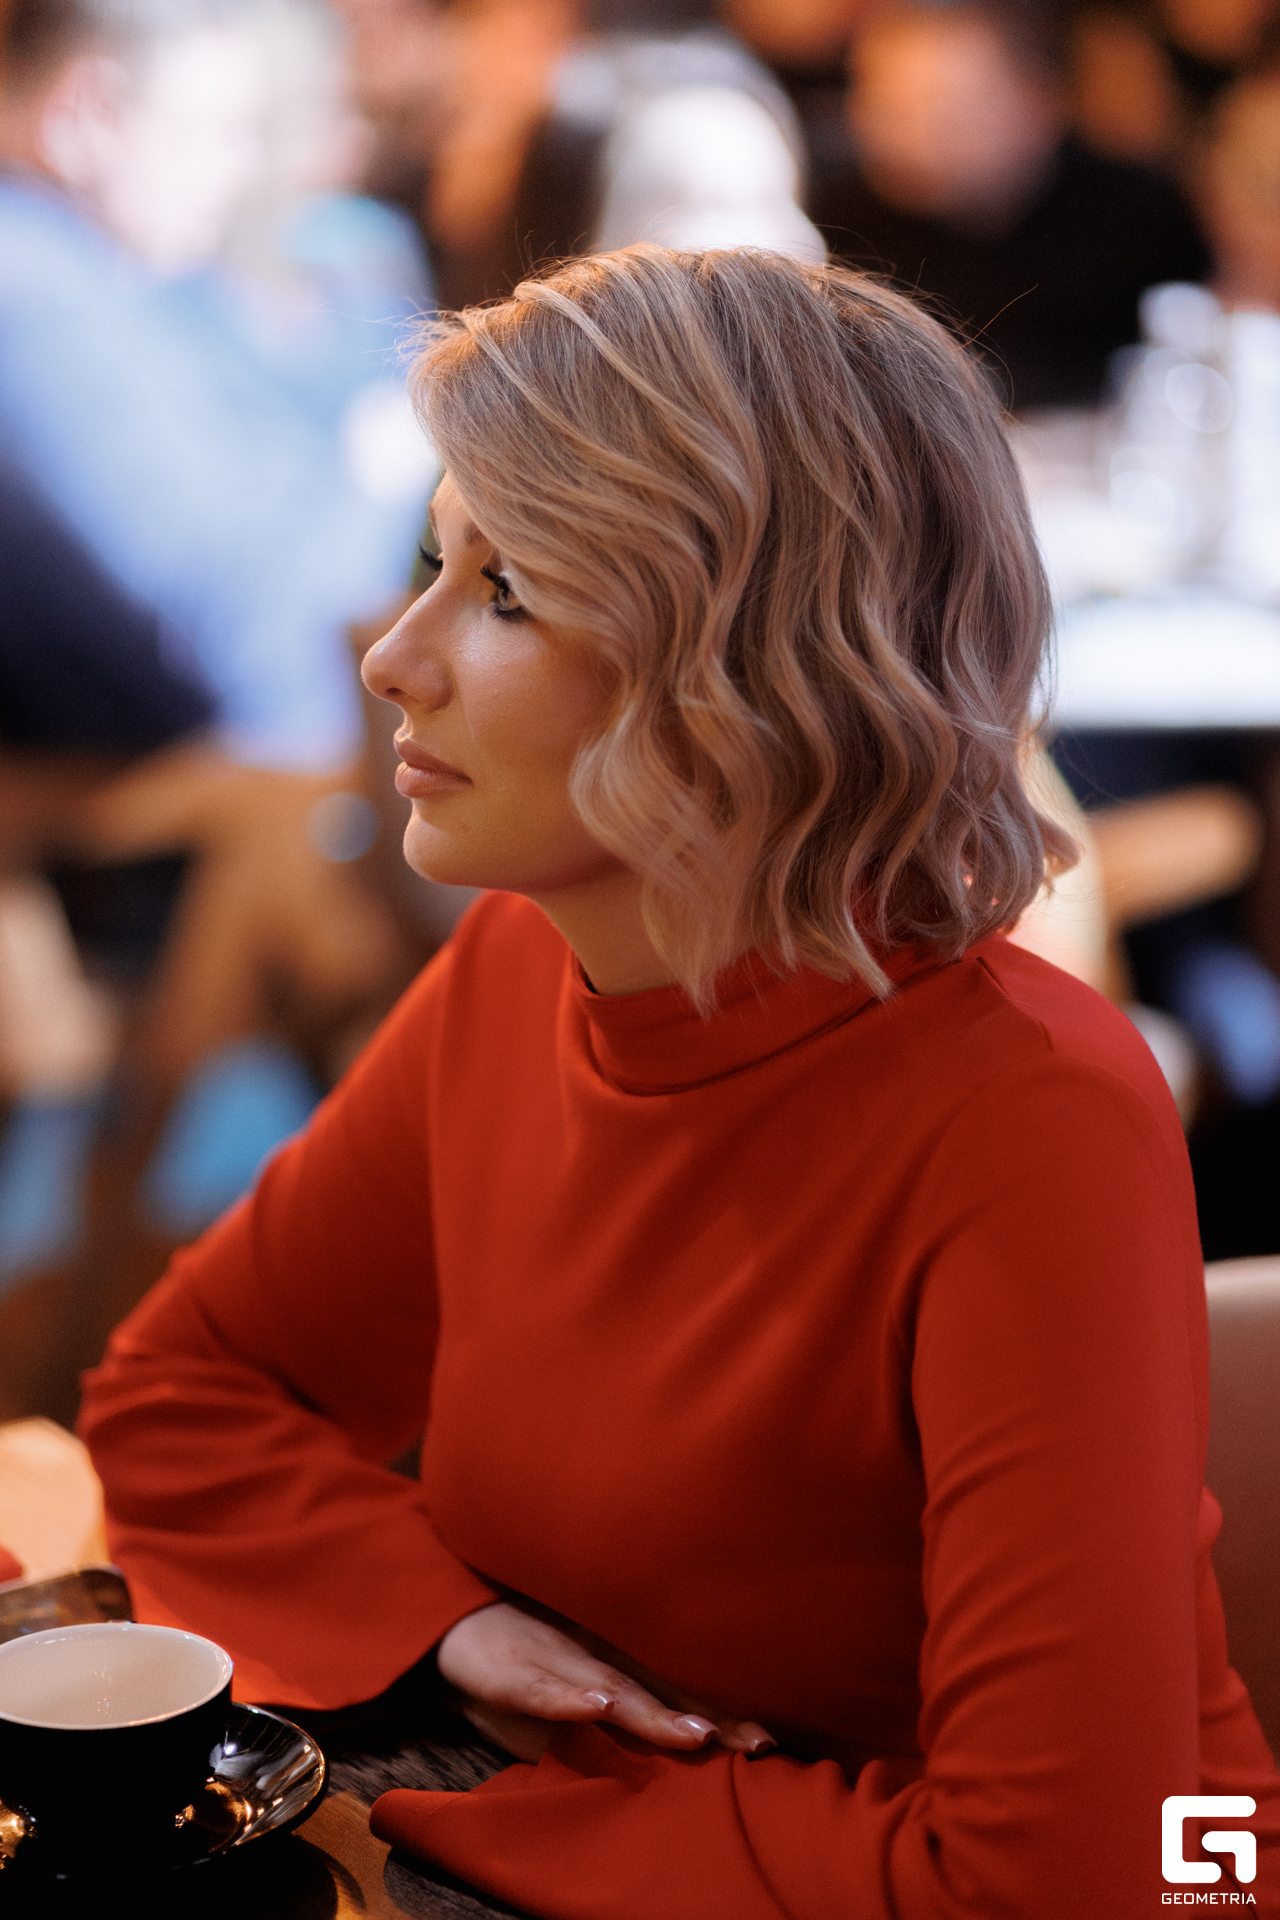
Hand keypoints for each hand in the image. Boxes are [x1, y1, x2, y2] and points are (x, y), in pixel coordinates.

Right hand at [436, 1600, 774, 1764]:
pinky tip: (596, 1706)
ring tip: (694, 1736)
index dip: (721, 1710)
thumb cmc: (520, 1646)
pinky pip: (541, 1685)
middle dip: (708, 1717)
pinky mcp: (508, 1668)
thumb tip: (679, 1721)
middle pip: (659, 1688)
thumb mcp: (573, 1667)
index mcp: (612, 1656)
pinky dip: (568, 1697)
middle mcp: (593, 1653)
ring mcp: (552, 1658)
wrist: (445, 1616)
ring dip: (651, 1713)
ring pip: (609, 1686)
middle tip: (757, 1742)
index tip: (770, 1738)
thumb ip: (617, 1691)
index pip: (675, 1686)